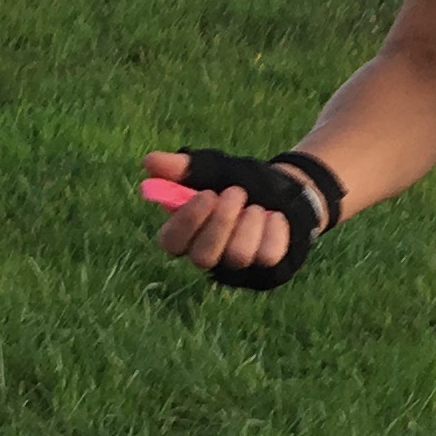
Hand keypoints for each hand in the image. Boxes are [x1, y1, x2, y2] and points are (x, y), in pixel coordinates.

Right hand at [139, 150, 329, 288]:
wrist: (287, 188)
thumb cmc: (241, 181)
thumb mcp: (214, 168)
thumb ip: (183, 167)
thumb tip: (149, 162)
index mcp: (186, 234)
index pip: (171, 242)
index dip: (187, 221)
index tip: (207, 194)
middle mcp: (208, 256)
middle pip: (202, 258)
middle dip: (222, 221)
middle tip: (237, 193)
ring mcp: (237, 269)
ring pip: (237, 256)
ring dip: (250, 221)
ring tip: (256, 206)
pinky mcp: (266, 272)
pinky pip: (268, 255)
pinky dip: (273, 228)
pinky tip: (274, 217)